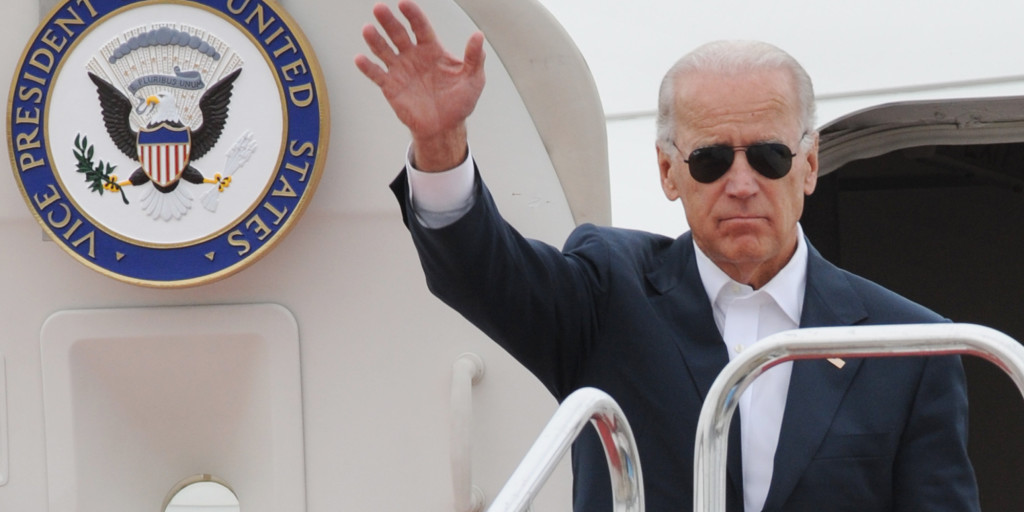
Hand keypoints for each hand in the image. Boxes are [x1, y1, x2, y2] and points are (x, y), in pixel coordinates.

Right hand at [355, 1, 485, 170]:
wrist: (445, 127)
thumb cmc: (459, 102)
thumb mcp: (473, 79)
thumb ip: (475, 57)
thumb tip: (478, 36)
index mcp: (432, 50)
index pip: (420, 27)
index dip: (413, 14)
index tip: (404, 4)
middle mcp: (413, 56)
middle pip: (399, 34)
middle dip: (389, 21)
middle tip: (380, 9)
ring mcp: (400, 70)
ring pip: (384, 51)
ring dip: (375, 40)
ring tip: (368, 29)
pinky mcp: (391, 86)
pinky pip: (377, 74)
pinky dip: (368, 67)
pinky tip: (360, 58)